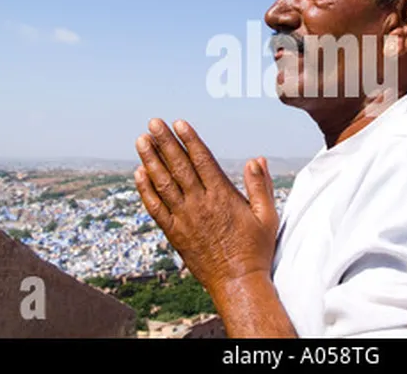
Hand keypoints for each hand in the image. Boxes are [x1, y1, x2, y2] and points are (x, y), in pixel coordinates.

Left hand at [134, 118, 278, 294]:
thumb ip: (261, 186)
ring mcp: (184, 219)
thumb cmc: (256, 250)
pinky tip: (139, 173)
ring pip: (163, 184)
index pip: (202, 161)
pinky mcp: (174, 234)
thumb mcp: (267, 216)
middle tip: (153, 123)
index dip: (189, 140)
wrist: (238, 283)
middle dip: (165, 142)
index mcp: (222, 197)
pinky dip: (146, 190)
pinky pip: (156, 208)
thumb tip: (256, 160)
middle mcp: (200, 205)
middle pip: (178, 167)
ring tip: (141, 140)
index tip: (179, 123)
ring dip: (151, 160)